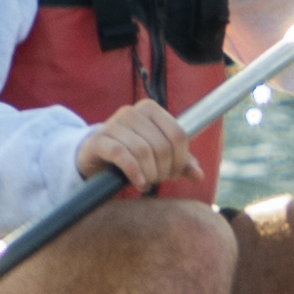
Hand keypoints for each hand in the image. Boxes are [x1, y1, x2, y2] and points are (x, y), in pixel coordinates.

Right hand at [72, 98, 199, 195]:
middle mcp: (132, 112)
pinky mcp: (98, 140)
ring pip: (143, 152)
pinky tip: (138, 183)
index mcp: (151, 109)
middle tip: (157, 179)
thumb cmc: (132, 154)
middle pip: (162, 146)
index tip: (173, 172)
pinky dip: (135, 172)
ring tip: (146, 182)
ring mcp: (113, 124)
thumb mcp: (159, 157)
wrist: (95, 156)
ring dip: (149, 174)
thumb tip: (199, 176)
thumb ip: (180, 164)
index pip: (178, 134)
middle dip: (163, 170)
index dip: (180, 159)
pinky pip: (122, 155)